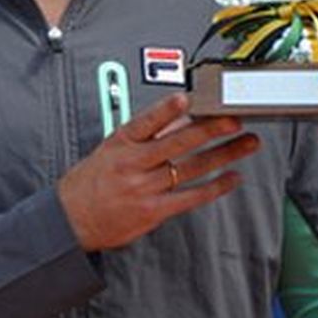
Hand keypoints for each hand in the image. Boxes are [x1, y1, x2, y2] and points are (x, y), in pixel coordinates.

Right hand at [58, 93, 257, 252]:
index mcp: (120, 143)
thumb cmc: (90, 182)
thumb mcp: (110, 148)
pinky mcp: (154, 210)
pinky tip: (231, 178)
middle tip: (234, 119)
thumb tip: (176, 119)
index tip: (188, 99)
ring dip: (224, 154)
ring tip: (246, 143)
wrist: (71, 218)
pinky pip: (191, 197)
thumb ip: (144, 135)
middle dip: (211, 129)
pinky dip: (214, 187)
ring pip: (192, 167)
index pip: (147, 121)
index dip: (168, 110)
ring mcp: (145, 188)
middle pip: (179, 143)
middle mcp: (133, 164)